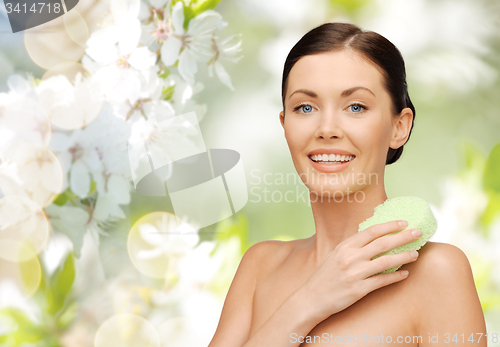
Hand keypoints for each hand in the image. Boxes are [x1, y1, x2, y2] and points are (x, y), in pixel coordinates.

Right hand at [300, 220, 420, 321]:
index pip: (371, 231)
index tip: (404, 222)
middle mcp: (350, 257)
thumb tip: (373, 238)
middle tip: (418, 233)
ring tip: (416, 254)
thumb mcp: (335, 256)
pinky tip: (405, 274)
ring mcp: (354, 273)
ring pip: (386, 261)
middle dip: (403, 237)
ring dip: (404, 257)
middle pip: (382, 243)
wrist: (311, 298)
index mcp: (344, 246)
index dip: (389, 226)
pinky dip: (395, 276)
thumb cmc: (324, 277)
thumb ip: (352, 247)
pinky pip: (382, 281)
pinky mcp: (358, 290)